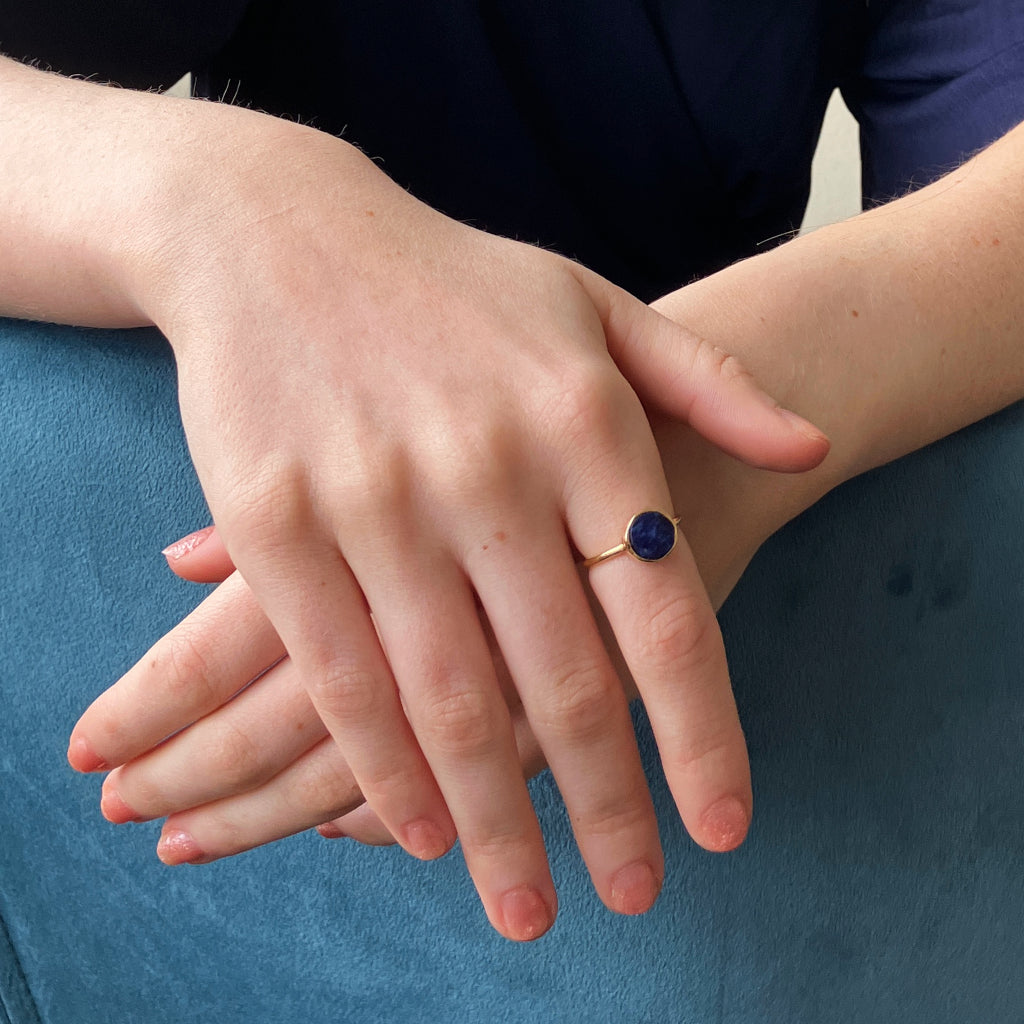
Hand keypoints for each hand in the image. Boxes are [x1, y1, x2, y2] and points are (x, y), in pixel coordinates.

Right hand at [69, 112, 826, 940]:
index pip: (666, 615)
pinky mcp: (271, 525)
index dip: (702, 735)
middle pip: (564, 682)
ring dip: (493, 825)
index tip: (721, 828)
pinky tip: (417, 830)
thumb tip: (812, 452)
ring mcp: (374, 499)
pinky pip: (341, 677)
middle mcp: (487, 469)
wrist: (275, 233)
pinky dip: (384, 769)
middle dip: (604, 810)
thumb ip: (708, 382)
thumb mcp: (593, 303)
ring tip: (524, 908)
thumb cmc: (447, 283)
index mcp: (582, 422)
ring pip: (450, 702)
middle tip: (629, 895)